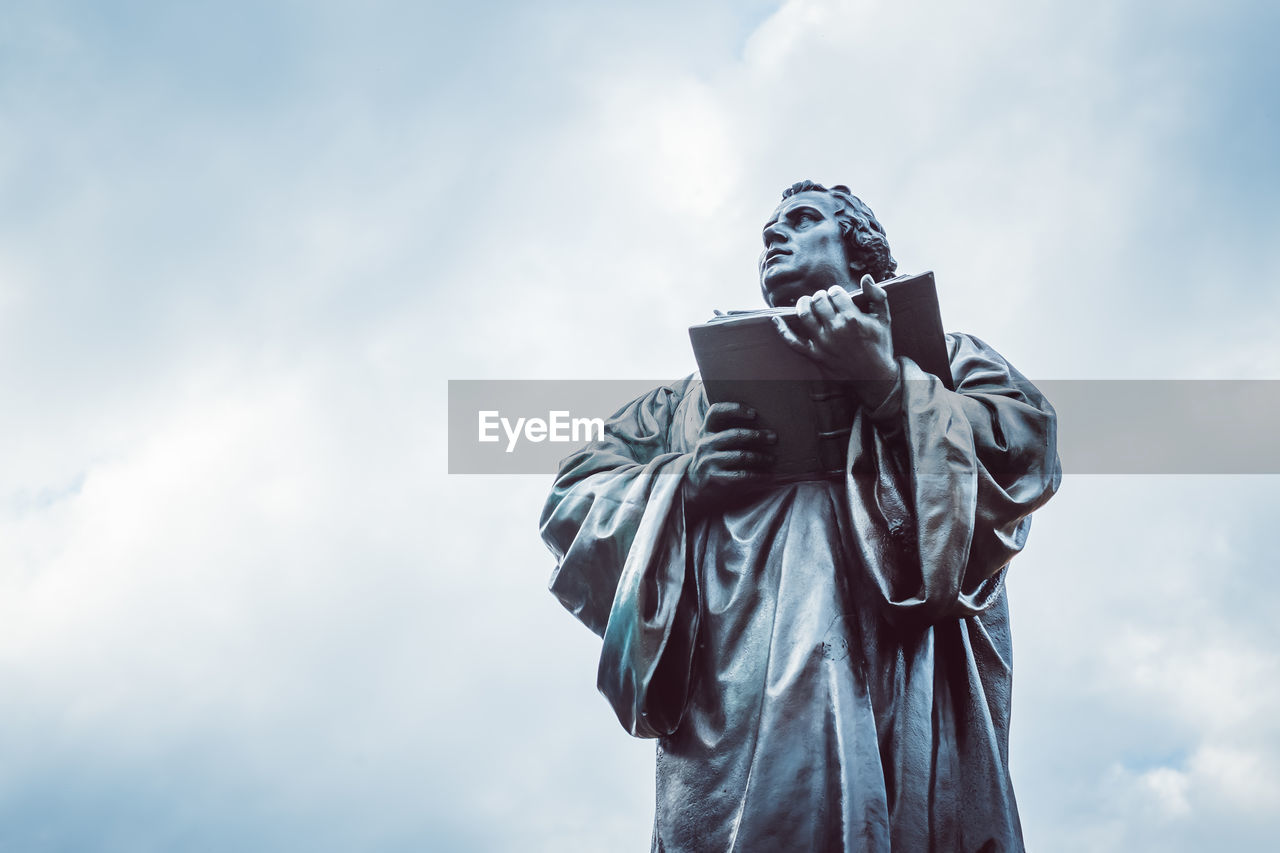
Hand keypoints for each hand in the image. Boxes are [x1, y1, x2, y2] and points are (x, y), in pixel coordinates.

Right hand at [683, 402, 775, 513]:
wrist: (694, 485)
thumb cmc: (714, 458)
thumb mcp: (714, 441)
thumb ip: (729, 430)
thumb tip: (763, 423)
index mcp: (707, 430)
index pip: (716, 412)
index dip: (734, 409)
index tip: (754, 413)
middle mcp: (706, 444)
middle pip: (734, 434)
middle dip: (757, 435)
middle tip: (774, 437)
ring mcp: (709, 461)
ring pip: (740, 455)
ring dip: (760, 457)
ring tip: (772, 459)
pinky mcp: (714, 478)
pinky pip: (740, 475)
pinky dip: (757, 475)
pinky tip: (768, 475)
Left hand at [772, 273, 899, 409]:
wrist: (874, 377)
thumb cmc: (880, 346)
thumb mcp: (884, 319)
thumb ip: (877, 295)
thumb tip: (866, 277)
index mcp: (852, 318)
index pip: (835, 293)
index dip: (835, 291)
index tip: (838, 295)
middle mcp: (835, 329)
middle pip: (819, 301)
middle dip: (820, 295)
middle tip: (824, 299)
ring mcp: (823, 343)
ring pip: (804, 315)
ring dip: (802, 304)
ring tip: (806, 302)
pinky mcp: (815, 355)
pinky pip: (793, 342)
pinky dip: (782, 330)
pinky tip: (775, 319)